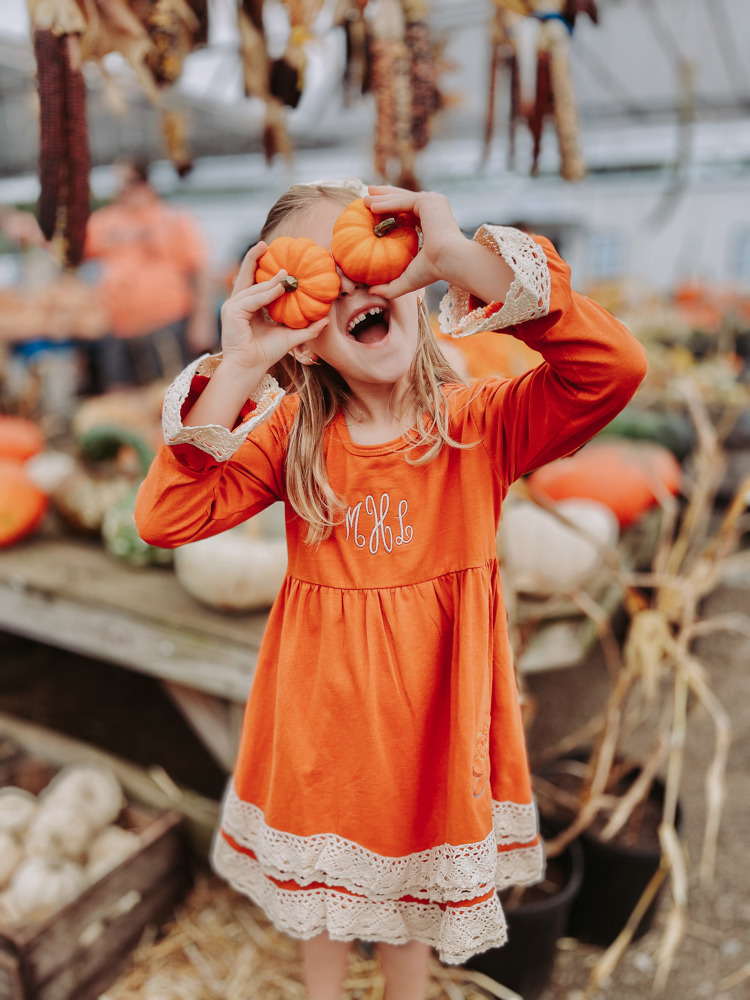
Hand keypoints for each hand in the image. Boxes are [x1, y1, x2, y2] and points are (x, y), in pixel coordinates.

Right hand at [219, 241, 327, 382]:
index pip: (252, 282)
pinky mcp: (232, 313)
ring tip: (286, 274)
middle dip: (254, 258)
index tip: (272, 253)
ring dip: (270, 281)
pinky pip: (252, 299)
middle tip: (266, 244)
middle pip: (245, 276)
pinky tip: (280, 288)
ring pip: (253, 289)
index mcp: (247, 307)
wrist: (250, 368)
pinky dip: (266, 294)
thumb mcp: (290, 337)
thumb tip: (326, 320)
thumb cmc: (265, 354)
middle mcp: (237, 304)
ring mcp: (232, 308)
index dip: (260, 268)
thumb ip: (306, 328)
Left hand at [363, 186, 467, 298]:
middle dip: (384, 196)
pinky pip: (403, 201)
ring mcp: (432, 202)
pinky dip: (387, 203)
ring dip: (381, 197)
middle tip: (367, 196)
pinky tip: (372, 206)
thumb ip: (390, 286)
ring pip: (401, 197)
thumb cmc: (434, 271)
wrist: (450, 261)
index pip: (407, 211)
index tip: (373, 209)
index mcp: (431, 221)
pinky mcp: (428, 201)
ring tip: (364, 199)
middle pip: (403, 199)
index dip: (390, 208)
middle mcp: (433, 208)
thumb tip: (371, 292)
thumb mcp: (407, 279)